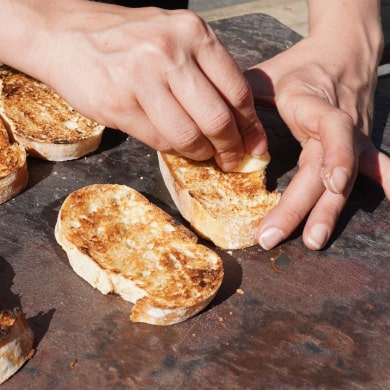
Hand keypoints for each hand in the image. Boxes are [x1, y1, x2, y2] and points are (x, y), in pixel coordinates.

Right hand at [1, 0, 265, 170]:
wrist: (66, 35)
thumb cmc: (127, 40)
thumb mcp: (174, 38)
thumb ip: (204, 72)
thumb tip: (235, 118)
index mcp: (193, 33)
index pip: (237, 91)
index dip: (250, 126)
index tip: (255, 146)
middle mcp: (170, 52)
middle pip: (218, 118)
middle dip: (231, 147)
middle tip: (232, 160)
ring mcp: (143, 78)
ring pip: (189, 135)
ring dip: (201, 153)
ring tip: (203, 154)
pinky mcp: (119, 104)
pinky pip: (160, 141)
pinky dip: (174, 150)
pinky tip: (176, 145)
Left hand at [245, 31, 389, 249]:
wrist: (344, 51)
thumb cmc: (302, 65)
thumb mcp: (270, 74)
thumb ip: (244, 97)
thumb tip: (215, 122)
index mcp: (316, 107)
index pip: (334, 130)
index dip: (337, 155)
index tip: (330, 183)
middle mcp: (340, 127)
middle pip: (325, 172)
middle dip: (300, 207)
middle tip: (270, 236)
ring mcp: (354, 139)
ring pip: (346, 181)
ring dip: (331, 213)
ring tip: (313, 241)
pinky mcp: (360, 146)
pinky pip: (376, 168)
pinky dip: (387, 184)